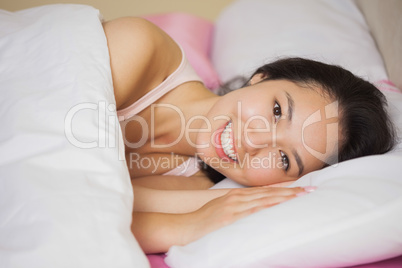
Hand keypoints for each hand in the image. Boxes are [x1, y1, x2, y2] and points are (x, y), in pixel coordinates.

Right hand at [181, 186, 305, 244]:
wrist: (185, 226)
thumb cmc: (203, 221)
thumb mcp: (222, 210)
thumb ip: (238, 208)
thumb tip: (254, 211)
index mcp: (235, 196)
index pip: (264, 191)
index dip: (282, 190)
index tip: (299, 189)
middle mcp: (237, 198)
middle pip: (268, 193)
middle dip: (290, 192)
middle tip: (310, 191)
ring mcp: (234, 206)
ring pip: (265, 199)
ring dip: (285, 197)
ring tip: (302, 196)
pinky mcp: (230, 216)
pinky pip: (254, 211)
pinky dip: (269, 207)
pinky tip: (281, 205)